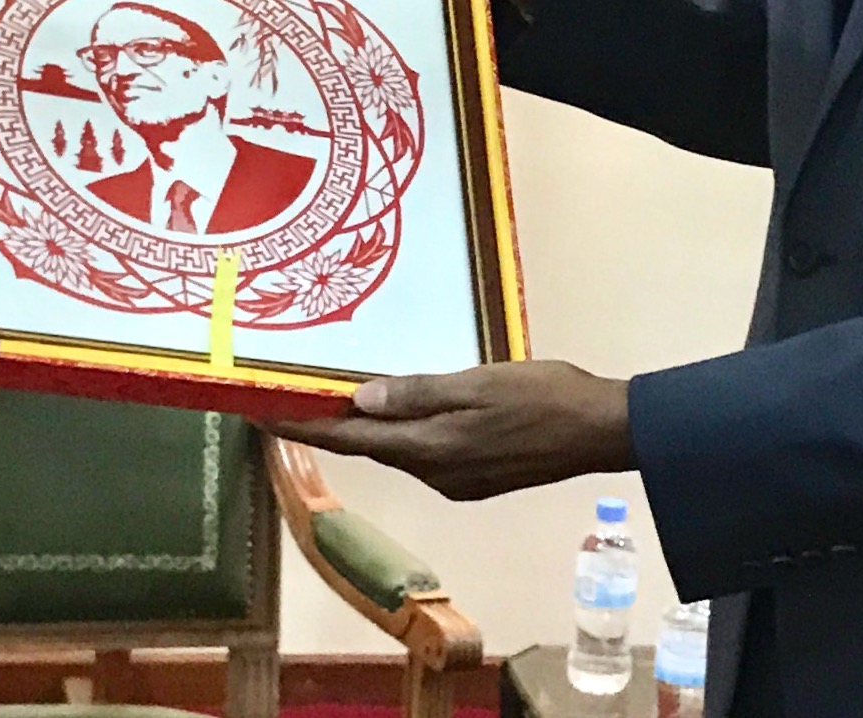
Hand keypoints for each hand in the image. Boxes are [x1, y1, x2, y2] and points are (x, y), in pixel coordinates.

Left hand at [272, 361, 629, 500]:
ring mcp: (458, 480)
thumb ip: (418, 392)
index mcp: (432, 450)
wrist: (602, 431)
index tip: (260, 416)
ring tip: (333, 398)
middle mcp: (437, 474)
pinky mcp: (477, 476)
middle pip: (369, 448)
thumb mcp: (477, 383)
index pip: (352, 441)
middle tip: (289, 396)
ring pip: (396, 451)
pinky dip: (398, 433)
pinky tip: (394, 411)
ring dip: (364, 429)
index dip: (303, 428)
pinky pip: (422, 452)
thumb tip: (359, 400)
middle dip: (327, 425)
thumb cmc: (544, 396)